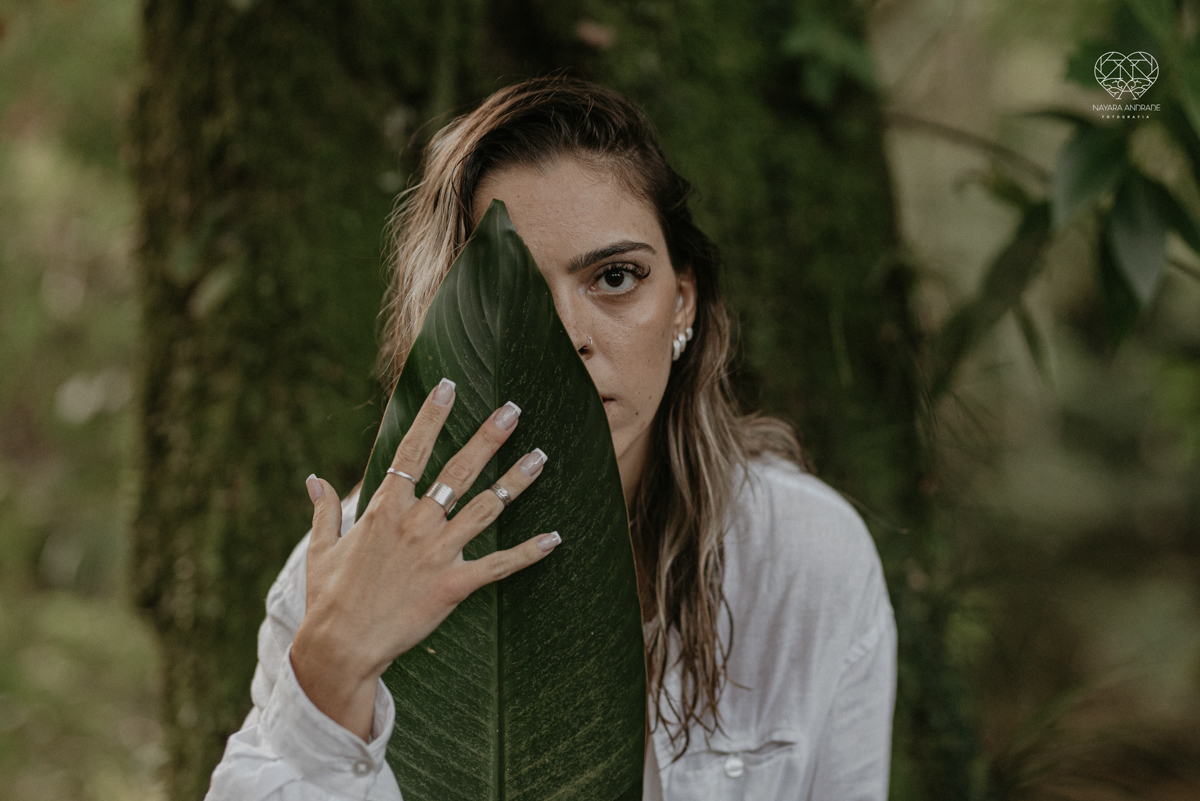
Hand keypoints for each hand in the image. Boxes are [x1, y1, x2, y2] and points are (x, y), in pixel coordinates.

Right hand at [290, 377, 558, 740]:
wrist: (340, 645)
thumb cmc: (328, 598)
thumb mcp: (321, 548)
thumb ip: (324, 510)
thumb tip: (314, 479)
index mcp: (384, 508)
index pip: (412, 450)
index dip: (431, 417)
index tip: (448, 387)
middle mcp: (415, 522)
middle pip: (458, 469)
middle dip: (488, 437)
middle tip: (513, 409)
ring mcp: (437, 552)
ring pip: (485, 507)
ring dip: (516, 482)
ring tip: (541, 456)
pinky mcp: (453, 584)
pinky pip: (498, 564)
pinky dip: (528, 552)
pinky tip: (554, 538)